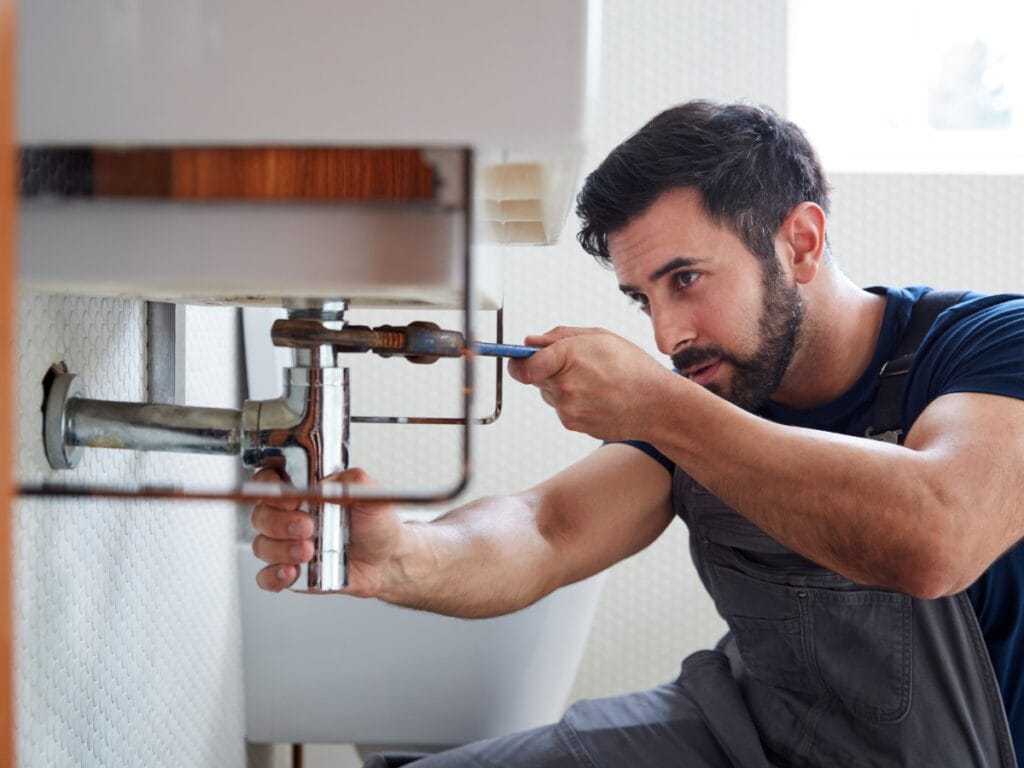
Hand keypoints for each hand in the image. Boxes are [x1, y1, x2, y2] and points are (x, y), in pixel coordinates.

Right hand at [250, 467, 402, 596]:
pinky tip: (293, 572)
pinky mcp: (291, 572)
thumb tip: (326, 483)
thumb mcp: (372, 496)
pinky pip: (266, 577)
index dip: (270, 487)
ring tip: (309, 551)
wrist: (387, 560)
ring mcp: (287, 545)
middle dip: (280, 523)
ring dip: (281, 550)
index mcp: (305, 492)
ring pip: (261, 546)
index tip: (291, 498)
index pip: (269, 481)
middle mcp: (290, 517)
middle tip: (307, 528)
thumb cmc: (376, 525)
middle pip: (261, 515)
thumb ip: (353, 481)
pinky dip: (274, 576)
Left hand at [506, 326, 674, 441]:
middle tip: (577, 364)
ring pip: (548, 393)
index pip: (522, 365)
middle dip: (547, 369)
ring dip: (561, 386)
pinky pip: (562, 408)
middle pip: (534, 377)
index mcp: (568, 358)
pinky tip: (597, 396)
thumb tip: (530, 342)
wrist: (656, 405)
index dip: (517, 361)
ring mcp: (567, 409)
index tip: (518, 358)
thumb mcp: (599, 337)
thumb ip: (559, 336)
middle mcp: (564, 387)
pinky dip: (573, 401)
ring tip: (594, 381)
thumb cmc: (633, 368)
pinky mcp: (572, 424)